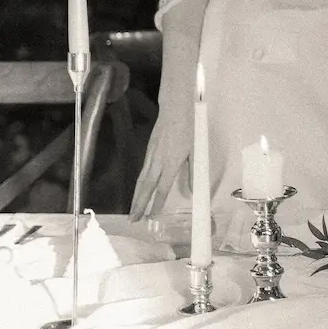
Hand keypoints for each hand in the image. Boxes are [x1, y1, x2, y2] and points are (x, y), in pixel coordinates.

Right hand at [129, 102, 191, 219]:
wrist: (175, 108)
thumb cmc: (188, 128)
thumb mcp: (195, 150)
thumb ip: (193, 172)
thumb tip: (192, 192)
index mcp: (171, 162)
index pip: (162, 187)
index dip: (157, 203)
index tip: (151, 217)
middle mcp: (158, 161)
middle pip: (146, 187)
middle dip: (139, 204)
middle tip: (133, 220)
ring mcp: (151, 156)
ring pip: (141, 181)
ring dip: (136, 197)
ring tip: (132, 212)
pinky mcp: (148, 151)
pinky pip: (142, 172)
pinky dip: (138, 185)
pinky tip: (138, 192)